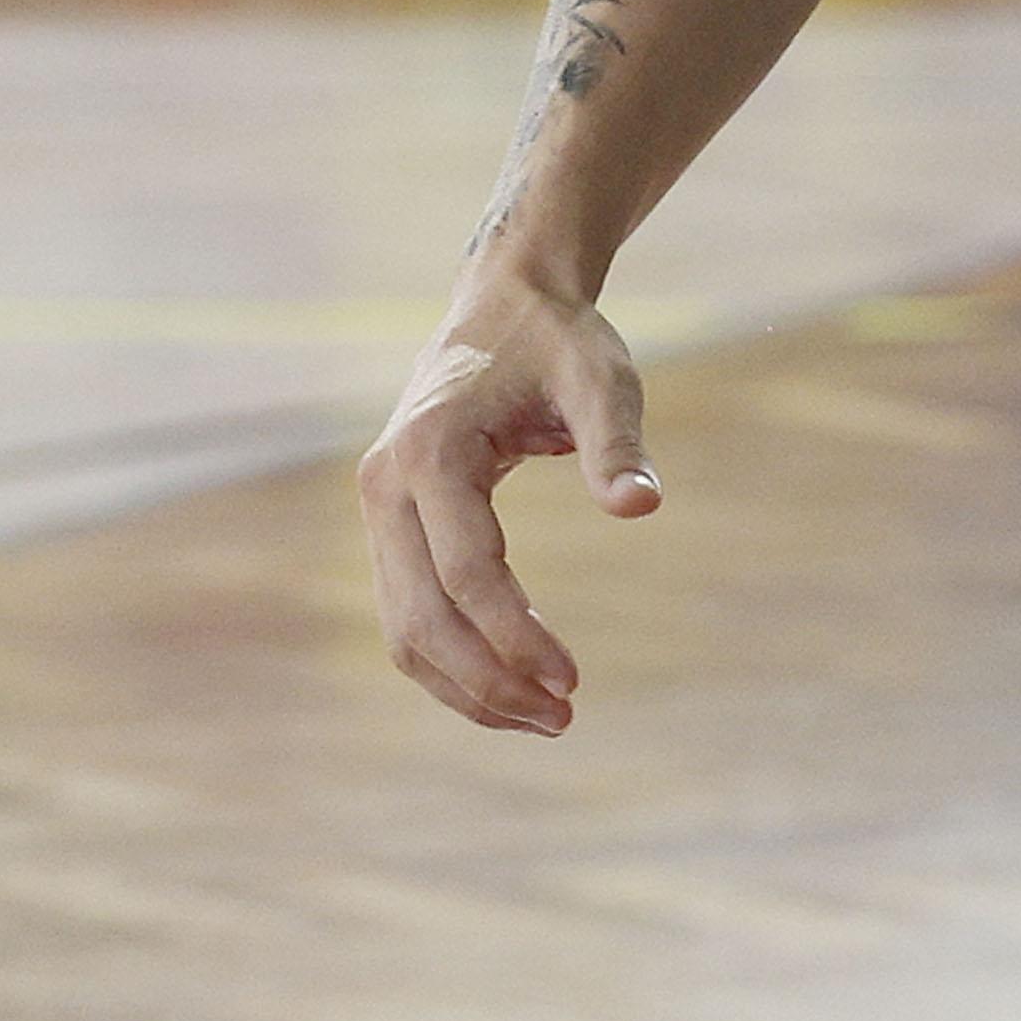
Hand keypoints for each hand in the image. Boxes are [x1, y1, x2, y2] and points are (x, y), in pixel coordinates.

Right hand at [355, 265, 657, 734]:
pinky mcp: (391, 525)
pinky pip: (409, 613)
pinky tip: (510, 685)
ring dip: (466, 686)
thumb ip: (617, 441)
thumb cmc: (559, 339)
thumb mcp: (601, 377)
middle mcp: (386, 486)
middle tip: (564, 718)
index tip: (573, 681)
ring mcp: (379, 509)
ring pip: (404, 629)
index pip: (468, 573)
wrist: (504, 302)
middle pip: (422, 618)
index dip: (516, 638)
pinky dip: (452, 662)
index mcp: (430, 453)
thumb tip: (641, 507)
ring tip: (546, 718)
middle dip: (488, 681)